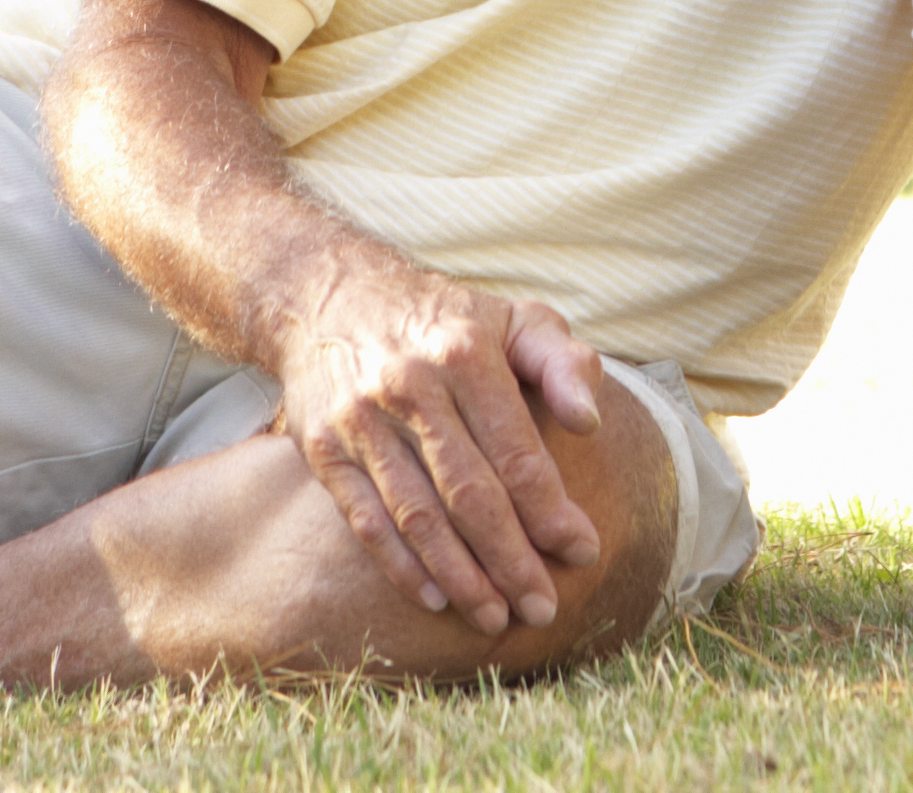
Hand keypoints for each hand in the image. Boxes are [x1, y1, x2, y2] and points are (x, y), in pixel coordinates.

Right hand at [269, 247, 612, 634]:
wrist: (327, 294)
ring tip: (496, 618)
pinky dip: (401, 566)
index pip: (516, 452)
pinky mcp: (323, 448)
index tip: (583, 551)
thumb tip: (589, 422)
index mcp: (464, 354)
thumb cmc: (443, 318)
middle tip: (544, 607)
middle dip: (512, 560)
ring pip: (418, 516)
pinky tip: (436, 597)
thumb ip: (561, 362)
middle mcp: (410, 387)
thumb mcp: (512, 317)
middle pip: (469, 494)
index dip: (551, 511)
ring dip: (461, 577)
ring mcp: (361, 421)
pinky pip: (366, 520)